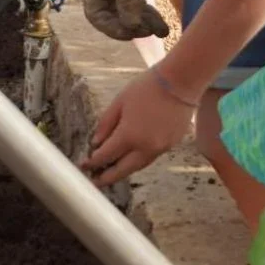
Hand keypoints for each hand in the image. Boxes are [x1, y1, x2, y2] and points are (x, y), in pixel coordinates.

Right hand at [83, 0, 170, 39]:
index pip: (96, 16)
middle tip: (151, 31)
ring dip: (144, 22)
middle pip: (113, 16)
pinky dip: (147, 13)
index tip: (132, 33)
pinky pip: (136, 4)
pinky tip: (160, 20)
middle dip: (132, 26)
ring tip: (163, 30)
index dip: (112, 29)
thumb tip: (133, 26)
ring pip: (127, 11)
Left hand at [83, 67, 199, 186]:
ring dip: (123, 171)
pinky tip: (129, 160)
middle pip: (122, 170)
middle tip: (94, 182)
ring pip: (138, 167)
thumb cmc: (146, 88)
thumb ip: (105, 125)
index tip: (83, 165)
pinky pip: (150, 158)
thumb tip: (96, 144)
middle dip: (106, 177)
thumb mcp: (119, 103)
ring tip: (110, 174)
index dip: (93, 163)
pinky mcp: (171, 145)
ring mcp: (160, 148)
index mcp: (130, 135)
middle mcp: (146, 147)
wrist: (180, 82)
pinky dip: (137, 161)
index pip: (106, 156)